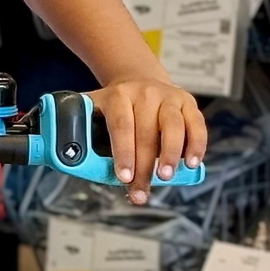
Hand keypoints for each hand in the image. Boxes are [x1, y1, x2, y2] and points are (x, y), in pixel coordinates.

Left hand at [91, 78, 207, 205]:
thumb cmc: (116, 106)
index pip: (121, 125)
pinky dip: (196, 145)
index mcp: (119, 95)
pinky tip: (191, 164)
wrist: (140, 79)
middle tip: (141, 191)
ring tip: (165, 177)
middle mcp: (145, 93)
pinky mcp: (188, 103)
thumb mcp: (94, 109)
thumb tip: (72, 161)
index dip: (124, 153)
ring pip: (173, 127)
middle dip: (144, 167)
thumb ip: (83, 130)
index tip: (124, 177)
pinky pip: (196, 125)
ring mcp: (169, 97)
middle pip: (147, 133)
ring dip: (171, 155)